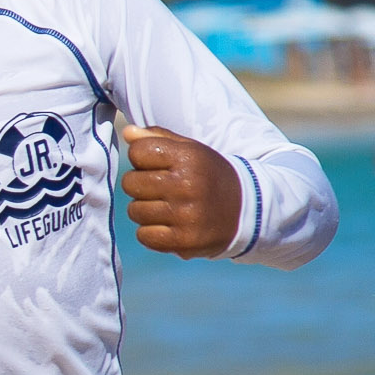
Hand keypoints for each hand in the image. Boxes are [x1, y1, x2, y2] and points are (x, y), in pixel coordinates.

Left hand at [121, 126, 241, 257]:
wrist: (247, 209)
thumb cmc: (209, 175)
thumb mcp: (191, 150)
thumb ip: (157, 138)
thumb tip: (127, 133)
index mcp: (188, 157)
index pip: (137, 152)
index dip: (141, 159)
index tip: (155, 165)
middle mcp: (187, 185)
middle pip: (130, 183)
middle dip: (139, 185)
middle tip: (160, 189)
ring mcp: (186, 215)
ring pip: (134, 211)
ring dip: (145, 210)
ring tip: (166, 207)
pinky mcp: (184, 241)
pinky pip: (144, 236)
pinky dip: (151, 233)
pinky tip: (168, 225)